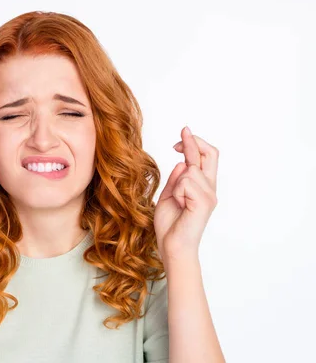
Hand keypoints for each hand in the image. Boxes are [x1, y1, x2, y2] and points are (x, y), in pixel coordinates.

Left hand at [154, 127, 218, 261]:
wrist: (172, 246)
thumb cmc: (170, 224)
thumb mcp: (169, 195)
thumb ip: (176, 179)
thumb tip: (182, 162)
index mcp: (203, 187)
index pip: (205, 157)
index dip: (193, 143)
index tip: (180, 137)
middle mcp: (210, 189)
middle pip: (210, 154)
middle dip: (194, 141)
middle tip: (181, 134)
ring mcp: (209, 195)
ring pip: (190, 170)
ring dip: (177, 183)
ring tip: (177, 201)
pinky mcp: (204, 202)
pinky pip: (185, 183)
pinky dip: (177, 192)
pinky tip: (180, 205)